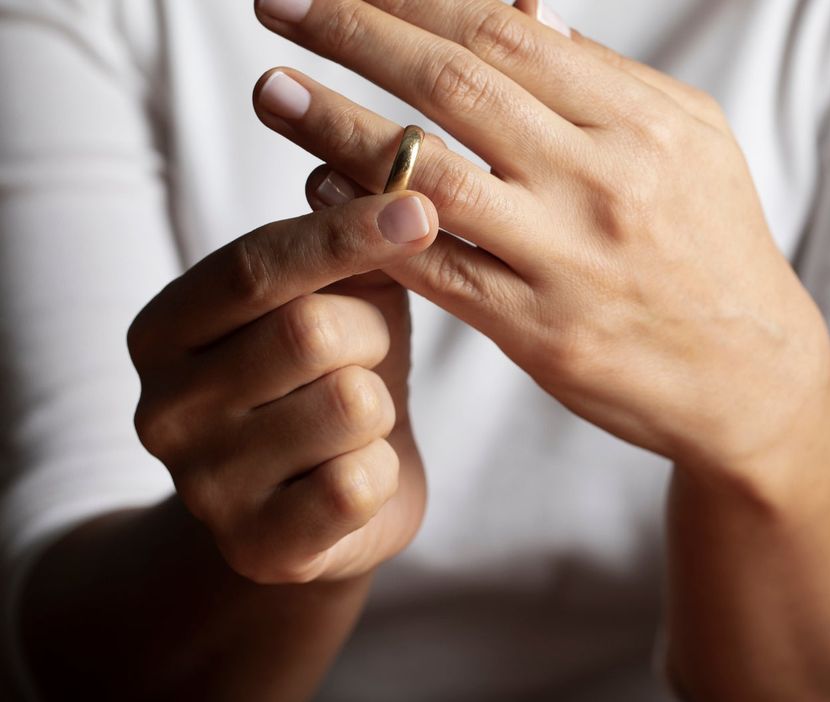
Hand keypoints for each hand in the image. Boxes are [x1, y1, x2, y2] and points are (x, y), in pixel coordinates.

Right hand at [128, 192, 439, 582]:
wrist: (324, 506)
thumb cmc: (332, 378)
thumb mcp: (334, 299)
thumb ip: (343, 241)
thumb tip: (377, 162)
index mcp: (165, 330)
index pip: (254, 267)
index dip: (343, 235)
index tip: (419, 208)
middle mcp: (163, 408)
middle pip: (309, 331)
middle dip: (371, 334)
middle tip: (368, 352)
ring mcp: (204, 486)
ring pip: (349, 405)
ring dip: (381, 405)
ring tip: (358, 419)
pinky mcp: (259, 548)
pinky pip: (361, 483)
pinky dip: (382, 470)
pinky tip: (357, 474)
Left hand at [253, 0, 829, 478]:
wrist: (749, 374)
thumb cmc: (716, 245)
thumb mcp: (691, 140)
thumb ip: (603, 79)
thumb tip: (519, 12)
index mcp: (639, 122)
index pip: (505, 32)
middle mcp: (601, 181)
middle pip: (455, 84)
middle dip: (355, 33)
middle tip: (278, 2)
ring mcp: (566, 259)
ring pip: (428, 176)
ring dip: (336, 127)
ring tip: (272, 90)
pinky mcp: (537, 331)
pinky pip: (432, 268)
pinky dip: (368, 225)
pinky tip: (318, 192)